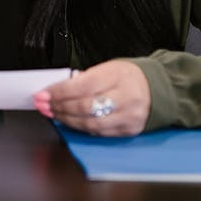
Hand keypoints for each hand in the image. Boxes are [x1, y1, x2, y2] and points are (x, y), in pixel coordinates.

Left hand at [33, 60, 150, 135]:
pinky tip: (70, 122)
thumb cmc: (128, 76)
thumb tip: (58, 89)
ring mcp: (128, 116)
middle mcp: (125, 97)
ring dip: (66, 120)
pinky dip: (81, 128)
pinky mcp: (129, 130)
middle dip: (59, 108)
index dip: (58, 92)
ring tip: (53, 114)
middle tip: (43, 105)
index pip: (81, 86)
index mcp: (117, 76)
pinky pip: (100, 133)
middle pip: (84, 107)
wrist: (157, 88)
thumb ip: (84, 78)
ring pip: (91, 124)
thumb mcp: (107, 68)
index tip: (43, 94)